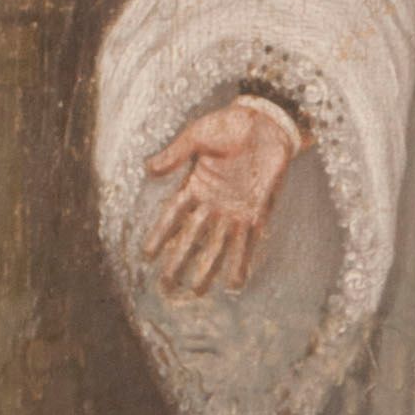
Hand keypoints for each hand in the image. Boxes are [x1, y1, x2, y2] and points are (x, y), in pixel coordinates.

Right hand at [143, 98, 301, 295]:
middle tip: (167, 285)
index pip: (173, 216)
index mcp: (195, 185)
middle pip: (191, 238)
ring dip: (207, 269)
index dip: (160, 235)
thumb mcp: (197, 135)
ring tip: (197, 292)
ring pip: (217, 247)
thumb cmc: (231, 124)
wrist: (268, 123)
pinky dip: (241, 263)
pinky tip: (234, 283)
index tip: (147, 255)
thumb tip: (148, 169)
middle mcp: (212, 203)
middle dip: (178, 261)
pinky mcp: (256, 213)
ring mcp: (234, 211)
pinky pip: (248, 243)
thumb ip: (175, 153)